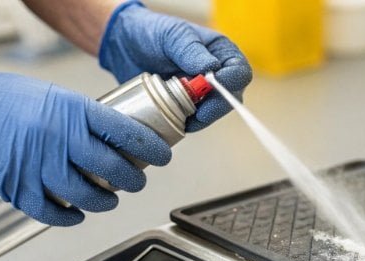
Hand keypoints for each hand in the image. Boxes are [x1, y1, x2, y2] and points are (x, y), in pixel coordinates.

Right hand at [0, 65, 170, 225]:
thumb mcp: (37, 94)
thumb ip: (69, 115)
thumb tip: (98, 134)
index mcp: (67, 108)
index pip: (123, 130)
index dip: (148, 147)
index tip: (161, 156)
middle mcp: (57, 138)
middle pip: (112, 167)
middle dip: (132, 179)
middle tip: (136, 181)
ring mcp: (36, 166)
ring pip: (87, 194)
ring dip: (104, 202)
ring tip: (109, 200)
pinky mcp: (15, 189)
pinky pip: (53, 213)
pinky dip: (68, 218)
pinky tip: (75, 215)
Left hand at [99, 1, 251, 131]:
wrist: (125, 45)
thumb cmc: (151, 32)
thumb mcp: (172, 36)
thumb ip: (190, 50)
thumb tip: (211, 69)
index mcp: (220, 51)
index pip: (239, 72)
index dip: (230, 84)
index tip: (211, 90)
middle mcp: (216, 72)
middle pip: (230, 97)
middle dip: (215, 107)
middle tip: (198, 112)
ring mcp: (201, 90)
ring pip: (213, 112)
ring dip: (200, 118)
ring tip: (181, 114)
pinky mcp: (185, 104)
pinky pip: (194, 120)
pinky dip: (186, 123)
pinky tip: (173, 119)